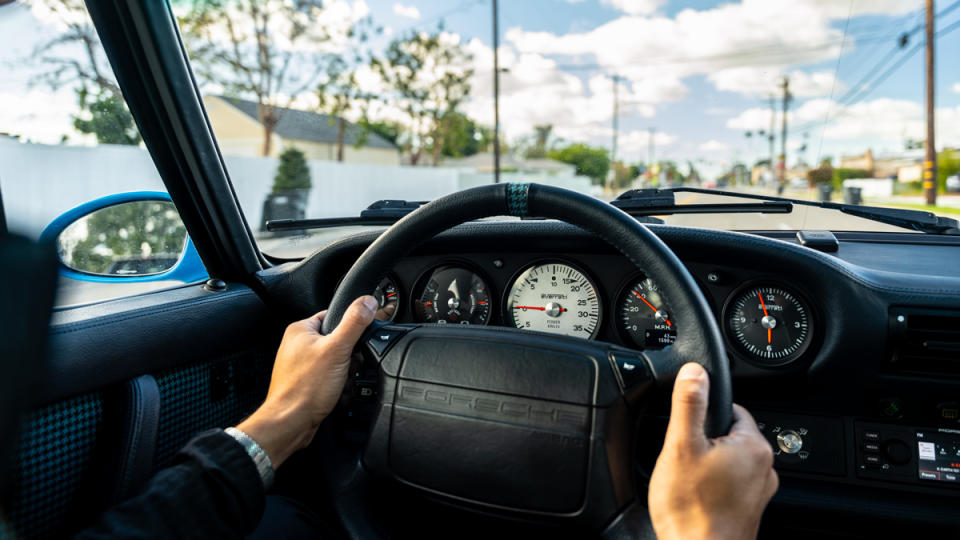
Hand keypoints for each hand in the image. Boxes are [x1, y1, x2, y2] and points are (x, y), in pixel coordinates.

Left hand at [236, 296, 377, 468]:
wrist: (291, 423)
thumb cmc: (305, 388)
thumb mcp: (337, 349)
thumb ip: (354, 323)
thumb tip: (367, 301)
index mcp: (300, 330)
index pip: (334, 316)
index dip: (350, 330)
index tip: (354, 344)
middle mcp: (297, 345)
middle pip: (338, 341)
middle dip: (348, 358)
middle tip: (344, 368)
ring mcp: (300, 365)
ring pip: (336, 362)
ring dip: (345, 374)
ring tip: (338, 383)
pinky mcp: (306, 382)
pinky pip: (330, 378)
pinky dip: (337, 386)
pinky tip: (335, 393)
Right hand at [648, 363, 777, 539]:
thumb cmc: (692, 511)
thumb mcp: (682, 446)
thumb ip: (689, 404)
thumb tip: (694, 371)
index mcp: (753, 445)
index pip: (731, 407)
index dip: (702, 414)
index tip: (686, 430)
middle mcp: (764, 467)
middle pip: (728, 435)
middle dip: (703, 442)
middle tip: (682, 459)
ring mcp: (758, 491)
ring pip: (727, 461)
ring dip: (707, 465)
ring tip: (687, 481)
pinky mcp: (749, 510)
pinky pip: (729, 485)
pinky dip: (712, 487)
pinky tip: (695, 498)